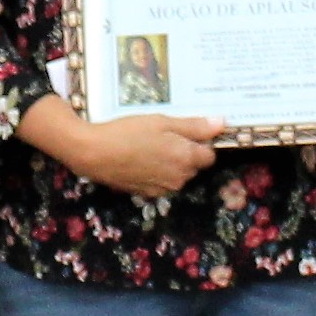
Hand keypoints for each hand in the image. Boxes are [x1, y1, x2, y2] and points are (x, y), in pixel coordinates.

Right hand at [30, 95, 223, 201]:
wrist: (93, 153)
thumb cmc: (128, 132)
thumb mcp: (162, 122)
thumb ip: (194, 126)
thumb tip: (222, 124)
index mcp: (186, 159)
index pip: (210, 155)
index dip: (201, 142)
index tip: (186, 131)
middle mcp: (179, 179)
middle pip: (193, 165)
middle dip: (185, 151)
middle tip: (163, 134)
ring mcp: (162, 189)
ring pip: (177, 174)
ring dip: (170, 162)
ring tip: (149, 144)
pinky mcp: (146, 193)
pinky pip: (161, 181)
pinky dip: (156, 171)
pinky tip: (139, 157)